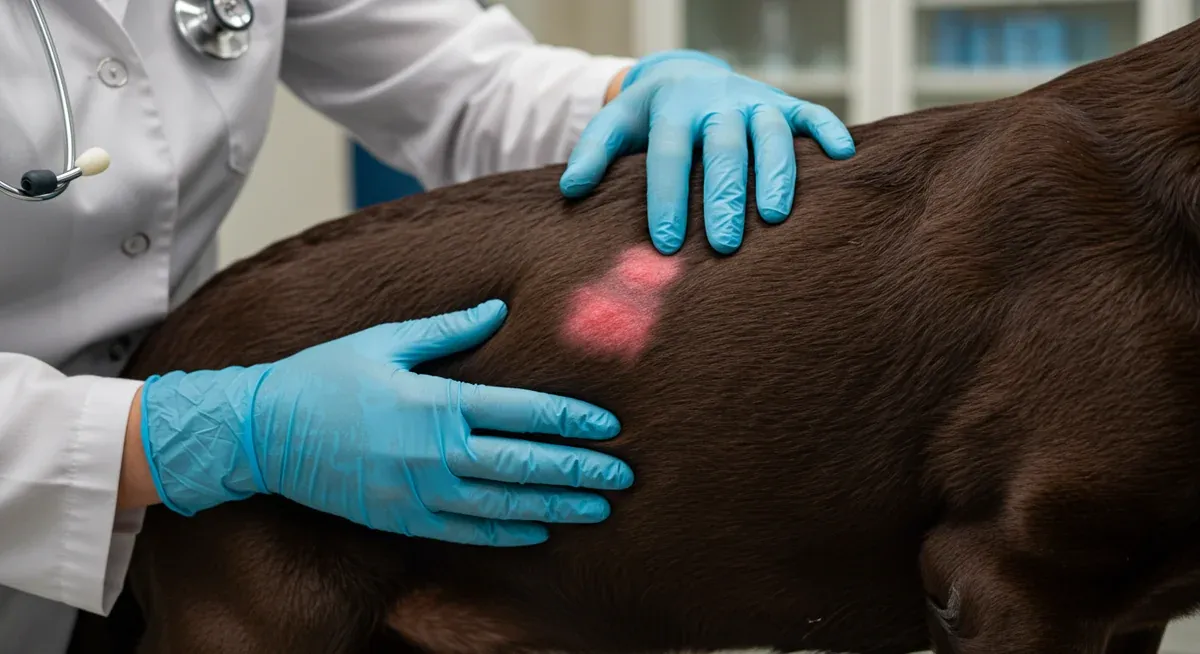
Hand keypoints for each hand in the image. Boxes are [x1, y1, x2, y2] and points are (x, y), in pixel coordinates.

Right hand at [138, 299, 632, 545]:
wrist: (263, 434)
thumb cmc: (323, 377)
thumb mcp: (384, 341)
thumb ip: (448, 329)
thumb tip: (500, 308)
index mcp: (435, 402)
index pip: (521, 412)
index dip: (571, 420)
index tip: (609, 425)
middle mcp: (434, 452)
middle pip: (524, 464)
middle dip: (580, 470)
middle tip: (626, 474)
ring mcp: (418, 492)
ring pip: (504, 506)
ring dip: (557, 506)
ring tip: (600, 508)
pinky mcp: (402, 519)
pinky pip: (466, 532)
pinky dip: (508, 533)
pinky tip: (541, 529)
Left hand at [560, 49, 855, 254]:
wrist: (685, 78)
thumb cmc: (648, 118)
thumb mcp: (614, 127)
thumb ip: (594, 154)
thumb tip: (572, 188)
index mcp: (672, 109)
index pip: (669, 154)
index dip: (667, 198)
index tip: (666, 243)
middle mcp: (717, 102)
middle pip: (723, 147)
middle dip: (723, 196)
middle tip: (723, 244)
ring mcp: (755, 101)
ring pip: (771, 132)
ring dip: (776, 174)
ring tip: (774, 218)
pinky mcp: (784, 103)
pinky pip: (811, 113)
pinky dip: (829, 132)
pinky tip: (843, 159)